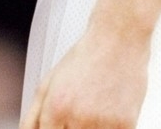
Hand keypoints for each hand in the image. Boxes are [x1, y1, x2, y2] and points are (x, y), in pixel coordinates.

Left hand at [20, 26, 148, 128]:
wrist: (117, 41)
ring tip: (94, 108)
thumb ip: (34, 116)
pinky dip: (108, 127)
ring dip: (91, 127)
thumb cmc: (83, 60)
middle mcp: (78, 119)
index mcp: (56, 108)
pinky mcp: (126, 126)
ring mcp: (103, 125)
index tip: (60, 122)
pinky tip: (108, 111)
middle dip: (70, 126)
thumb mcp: (49, 83)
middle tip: (79, 109)